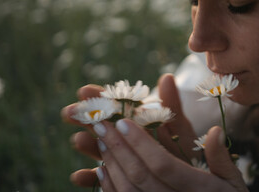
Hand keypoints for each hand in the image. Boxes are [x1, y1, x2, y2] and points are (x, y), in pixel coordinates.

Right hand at [61, 74, 200, 186]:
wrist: (190, 170)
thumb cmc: (183, 145)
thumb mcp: (178, 125)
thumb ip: (170, 105)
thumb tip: (166, 77)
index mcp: (136, 121)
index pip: (115, 106)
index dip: (101, 98)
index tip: (84, 90)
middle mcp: (125, 138)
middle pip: (101, 126)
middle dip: (85, 118)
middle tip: (69, 112)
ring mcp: (121, 159)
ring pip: (100, 151)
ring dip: (87, 146)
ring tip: (77, 140)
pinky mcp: (120, 180)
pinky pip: (104, 182)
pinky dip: (90, 179)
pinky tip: (77, 176)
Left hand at [95, 119, 248, 191]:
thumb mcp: (233, 182)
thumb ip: (221, 158)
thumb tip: (214, 130)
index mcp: (199, 191)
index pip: (162, 164)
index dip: (140, 143)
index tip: (123, 121)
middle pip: (140, 175)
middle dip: (118, 147)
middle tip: (101, 123)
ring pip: (128, 191)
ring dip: (112, 163)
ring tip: (100, 139)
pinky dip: (110, 186)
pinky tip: (102, 168)